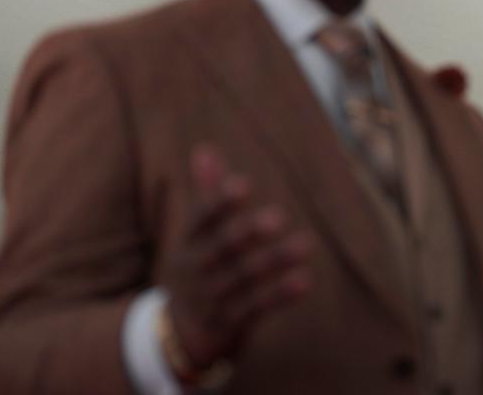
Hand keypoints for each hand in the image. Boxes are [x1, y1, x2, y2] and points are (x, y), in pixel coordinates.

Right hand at [162, 144, 313, 369]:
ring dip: (274, 262)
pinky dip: (279, 295)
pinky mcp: (227, 324)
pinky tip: (305, 280)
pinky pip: (255, 309)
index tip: (243, 184)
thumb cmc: (197, 268)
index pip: (199, 218)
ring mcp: (209, 299)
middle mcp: (194, 270)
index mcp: (186, 242)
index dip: (218, 202)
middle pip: (220, 249)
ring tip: (306, 244)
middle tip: (278, 217)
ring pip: (242, 279)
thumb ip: (205, 193)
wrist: (177, 335)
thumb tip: (205, 148)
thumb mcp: (194, 235)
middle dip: (246, 233)